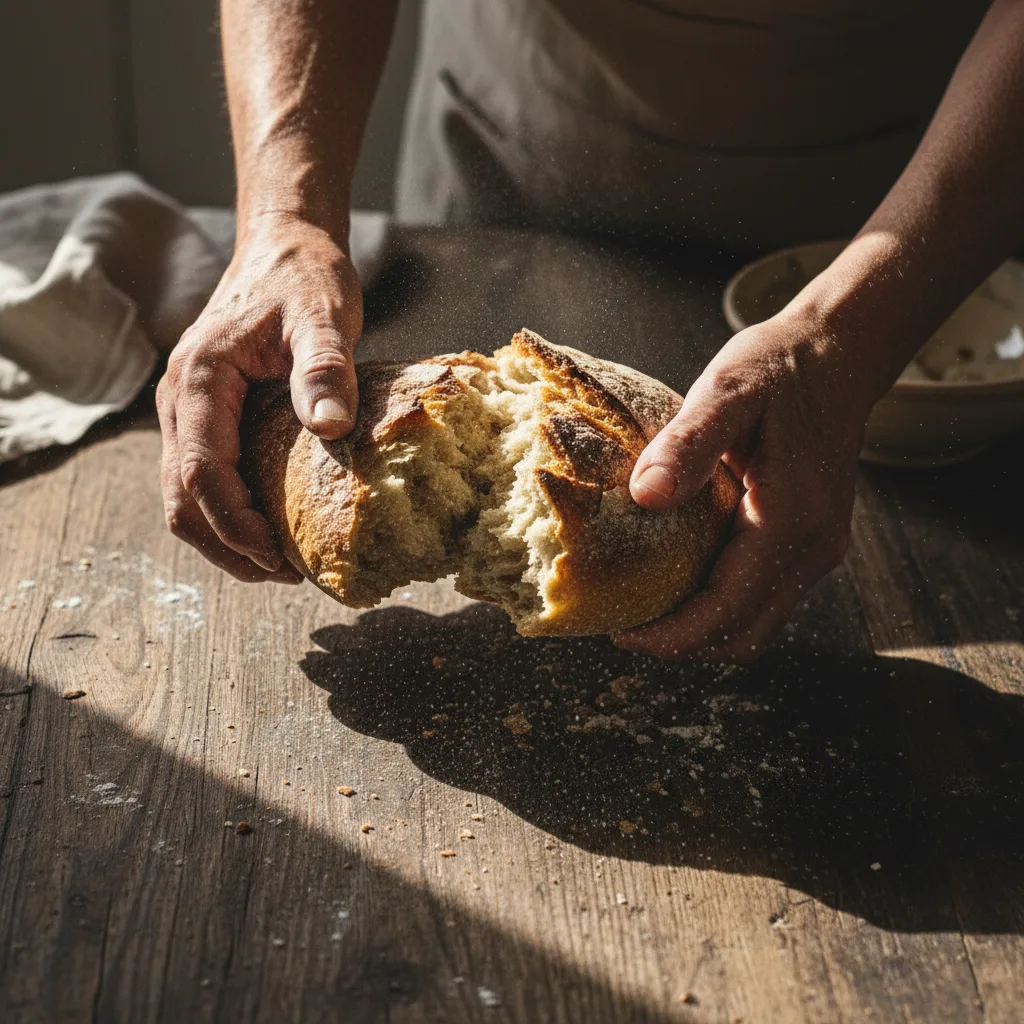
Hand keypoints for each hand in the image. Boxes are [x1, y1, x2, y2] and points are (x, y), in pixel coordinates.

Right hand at [157, 214, 361, 581]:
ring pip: (183, 495)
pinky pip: (201, 477)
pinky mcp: (205, 416)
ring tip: (278, 562)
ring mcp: (187, 410)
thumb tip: (331, 428)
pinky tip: (270, 526)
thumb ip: (325, 368)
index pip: (201, 473)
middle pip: (181, 498)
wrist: (285, 246)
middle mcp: (179, 400)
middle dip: (226, 545)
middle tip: (283, 574)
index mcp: (199, 379)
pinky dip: (227, 512)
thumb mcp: (323, 316)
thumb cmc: (304, 278)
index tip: (280, 557)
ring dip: (223, 536)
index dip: (236, 524)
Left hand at [616, 310, 876, 661]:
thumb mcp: (727, 392)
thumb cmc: (779, 368)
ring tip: (647, 611)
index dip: (673, 634)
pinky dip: (721, 608)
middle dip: (683, 644)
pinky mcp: (811, 542)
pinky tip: (681, 583)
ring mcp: (818, 549)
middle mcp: (814, 548)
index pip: (729, 610)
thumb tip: (644, 496)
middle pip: (744, 633)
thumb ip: (687, 443)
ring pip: (757, 624)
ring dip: (702, 631)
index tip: (621, 633)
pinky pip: (764, 598)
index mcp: (792, 521)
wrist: (838, 356)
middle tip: (625, 627)